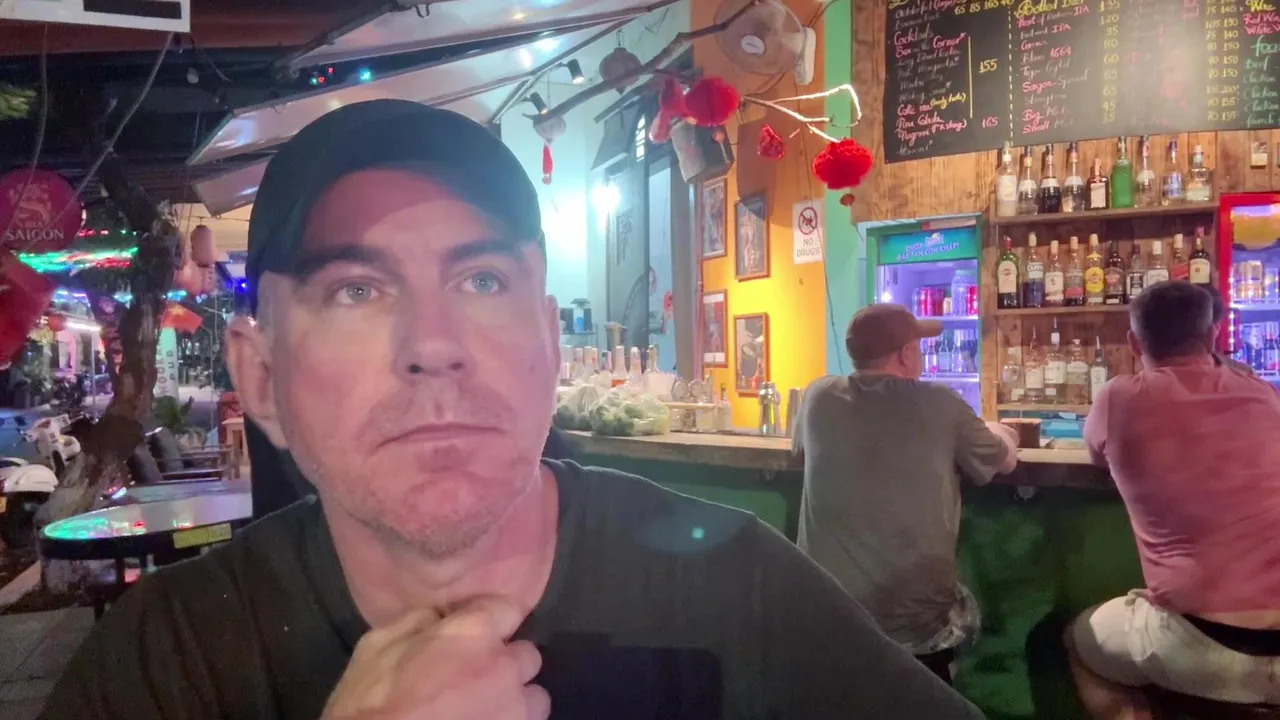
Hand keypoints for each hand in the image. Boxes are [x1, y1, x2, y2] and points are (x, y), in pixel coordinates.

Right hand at [322, 596, 548, 719]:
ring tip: (487, 711)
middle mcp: (505, 668)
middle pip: (527, 656)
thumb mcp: (376, 648)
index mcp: (473, 634)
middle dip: (506, 663)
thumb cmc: (370, 705)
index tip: (480, 630)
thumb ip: (416, 623)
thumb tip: (437, 617)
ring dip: (515, 700)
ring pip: (535, 698)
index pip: (508, 608)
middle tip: (478, 678)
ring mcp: (515, 711)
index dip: (493, 618)